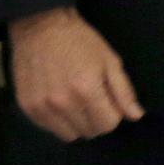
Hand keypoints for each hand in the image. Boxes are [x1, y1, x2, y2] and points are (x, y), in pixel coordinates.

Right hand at [9, 7, 143, 141]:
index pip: (108, 124)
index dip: (114, 114)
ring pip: (69, 135)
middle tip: (95, 99)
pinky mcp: (27, 109)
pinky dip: (59, 121)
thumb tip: (136, 116)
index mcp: (87, 90)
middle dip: (98, 119)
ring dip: (78, 123)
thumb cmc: (81, 41)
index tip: (110, 101)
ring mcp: (42, 108)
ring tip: (78, 102)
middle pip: (89, 132)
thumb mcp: (110, 60)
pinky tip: (61, 101)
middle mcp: (63, 104)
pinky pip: (49, 129)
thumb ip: (123, 91)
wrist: (42, 28)